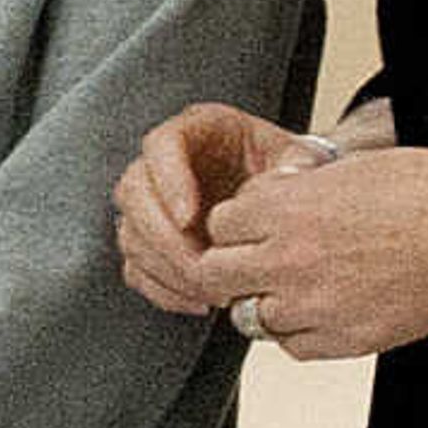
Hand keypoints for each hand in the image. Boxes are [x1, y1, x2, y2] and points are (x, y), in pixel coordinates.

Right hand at [114, 100, 347, 314]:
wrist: (284, 196)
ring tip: (208, 287)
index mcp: (198, 128)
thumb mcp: (297, 160)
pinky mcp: (152, 239)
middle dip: (163, 236)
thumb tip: (275, 192)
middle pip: (134, 191)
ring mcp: (154, 202)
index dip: (169, 181)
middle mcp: (165, 161)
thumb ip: (291, 170)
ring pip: (131, 232)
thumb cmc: (287, 172)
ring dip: (164, 266)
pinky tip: (198, 299)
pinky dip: (162, 288)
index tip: (189, 218)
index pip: (161, 145)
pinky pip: (136, 267)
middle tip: (199, 264)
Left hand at [193, 142, 427, 362]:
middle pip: (218, 274)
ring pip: (249, 316)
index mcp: (287, 208)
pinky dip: (297, 332)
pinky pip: (293, 347)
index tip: (248, 225)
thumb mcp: (346, 168)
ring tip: (289, 287)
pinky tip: (318, 311)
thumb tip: (270, 197)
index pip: (219, 223)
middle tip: (249, 262)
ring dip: (262, 301)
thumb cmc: (427, 189)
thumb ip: (296, 189)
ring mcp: (315, 305)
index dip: (234, 222)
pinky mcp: (345, 339)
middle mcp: (290, 259)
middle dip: (229, 265)